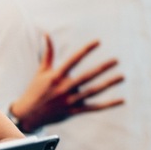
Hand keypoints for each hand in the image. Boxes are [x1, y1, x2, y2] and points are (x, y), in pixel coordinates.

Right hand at [10, 35, 124, 131]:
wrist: (28, 115)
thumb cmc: (36, 90)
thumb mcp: (42, 71)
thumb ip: (48, 53)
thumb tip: (46, 34)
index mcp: (56, 76)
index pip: (73, 60)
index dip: (86, 50)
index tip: (99, 41)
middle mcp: (64, 88)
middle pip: (86, 77)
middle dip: (102, 68)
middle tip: (117, 60)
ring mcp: (69, 101)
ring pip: (92, 92)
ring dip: (108, 84)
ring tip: (122, 76)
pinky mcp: (74, 111)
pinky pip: (94, 108)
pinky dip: (108, 105)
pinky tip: (122, 100)